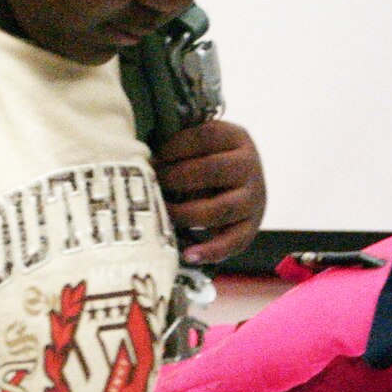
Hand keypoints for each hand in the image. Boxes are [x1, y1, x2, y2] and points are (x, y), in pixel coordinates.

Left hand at [154, 119, 265, 263]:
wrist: (236, 184)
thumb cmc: (202, 161)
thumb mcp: (196, 145)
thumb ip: (175, 146)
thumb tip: (137, 155)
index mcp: (235, 137)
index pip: (205, 136)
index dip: (174, 148)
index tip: (153, 158)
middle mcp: (249, 166)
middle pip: (212, 171)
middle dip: (176, 179)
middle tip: (154, 185)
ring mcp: (254, 197)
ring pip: (220, 209)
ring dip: (185, 214)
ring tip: (163, 215)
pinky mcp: (252, 226)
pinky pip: (233, 242)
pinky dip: (210, 251)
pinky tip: (188, 254)